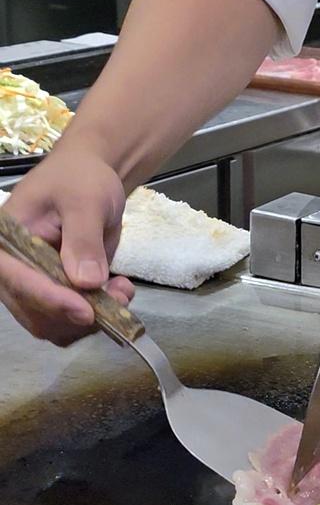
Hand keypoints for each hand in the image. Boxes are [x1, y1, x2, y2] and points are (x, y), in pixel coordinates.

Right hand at [0, 148, 133, 345]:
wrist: (91, 179)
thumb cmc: (80, 179)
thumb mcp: (85, 200)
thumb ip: (83, 239)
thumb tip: (86, 282)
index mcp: (5, 244)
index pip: (19, 280)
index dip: (51, 300)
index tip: (85, 311)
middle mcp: (13, 270)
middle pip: (35, 312)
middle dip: (78, 314)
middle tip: (120, 296)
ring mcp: (34, 285)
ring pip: (55, 325)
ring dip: (92, 319)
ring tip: (123, 291)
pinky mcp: (57, 293)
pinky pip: (72, 320)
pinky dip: (98, 316)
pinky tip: (119, 292)